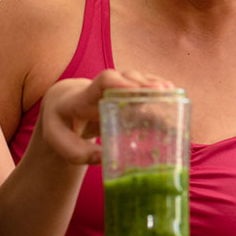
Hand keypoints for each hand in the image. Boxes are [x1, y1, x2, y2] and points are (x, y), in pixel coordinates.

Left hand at [37, 70, 175, 164]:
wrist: (62, 109)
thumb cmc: (62, 128)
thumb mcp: (62, 144)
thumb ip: (79, 153)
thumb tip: (105, 158)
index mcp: (84, 96)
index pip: (104, 80)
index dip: (122, 82)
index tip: (137, 90)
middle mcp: (101, 87)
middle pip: (127, 76)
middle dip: (146, 84)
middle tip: (163, 93)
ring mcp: (115, 88)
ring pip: (138, 79)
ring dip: (156, 86)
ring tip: (173, 94)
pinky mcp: (124, 93)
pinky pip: (143, 88)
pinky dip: (158, 91)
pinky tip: (174, 97)